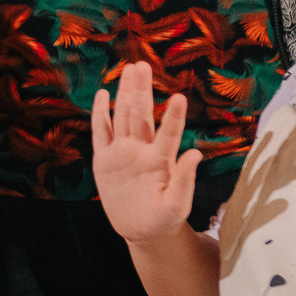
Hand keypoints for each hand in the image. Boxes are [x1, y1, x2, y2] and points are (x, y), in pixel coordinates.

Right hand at [92, 62, 202, 242]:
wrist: (142, 230)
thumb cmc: (164, 219)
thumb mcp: (176, 206)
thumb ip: (184, 180)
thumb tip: (195, 154)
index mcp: (161, 160)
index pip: (168, 132)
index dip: (172, 116)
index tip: (178, 97)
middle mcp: (142, 150)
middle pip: (140, 114)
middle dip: (141, 90)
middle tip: (142, 65)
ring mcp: (122, 152)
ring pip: (121, 117)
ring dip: (124, 93)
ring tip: (128, 70)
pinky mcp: (105, 160)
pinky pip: (101, 133)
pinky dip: (100, 114)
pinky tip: (102, 95)